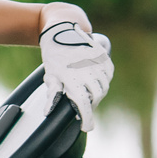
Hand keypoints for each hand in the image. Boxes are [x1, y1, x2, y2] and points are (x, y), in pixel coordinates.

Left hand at [38, 11, 111, 131]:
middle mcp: (88, 71)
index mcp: (73, 78)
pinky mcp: (104, 57)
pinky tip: (94, 81)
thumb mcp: (50, 75)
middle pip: (97, 97)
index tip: (87, 127)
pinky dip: (103, 81)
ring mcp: (98, 63)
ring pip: (104, 86)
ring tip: (87, 93)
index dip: (86, 118)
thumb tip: (48, 112)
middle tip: (83, 108)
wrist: (62, 30)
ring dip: (97, 93)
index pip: (84, 104)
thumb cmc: (54, 55)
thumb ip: (52, 94)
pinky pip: (108, 75)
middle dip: (91, 105)